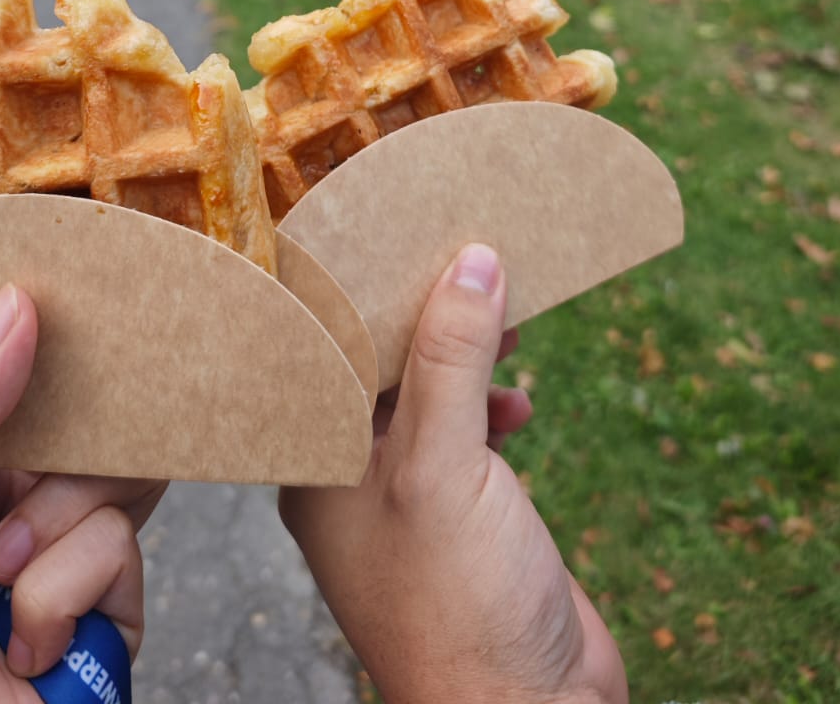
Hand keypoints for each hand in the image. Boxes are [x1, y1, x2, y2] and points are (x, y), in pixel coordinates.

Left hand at [0, 284, 165, 703]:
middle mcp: (15, 510)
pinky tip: (23, 641)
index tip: (54, 317)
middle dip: (49, 458)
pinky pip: (120, 554)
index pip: (14, 389)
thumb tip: (10, 313)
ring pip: (112, 483)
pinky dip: (62, 597)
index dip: (36, 360)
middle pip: (82, 428)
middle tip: (0, 498)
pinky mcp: (106, 620)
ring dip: (48, 534)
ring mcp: (64, 563)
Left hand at [279, 246, 628, 703]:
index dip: (363, 290)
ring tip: (505, 320)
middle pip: (382, 365)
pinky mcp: (462, 515)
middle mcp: (351, 476)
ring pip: (430, 395)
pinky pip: (469, 432)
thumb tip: (471, 262)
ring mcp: (408, 497)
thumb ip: (451, 359)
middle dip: (426, 314)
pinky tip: (522, 403)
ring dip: (467, 355)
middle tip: (467, 259)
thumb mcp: (444, 465)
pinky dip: (494, 405)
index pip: (326, 350)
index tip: (399, 233)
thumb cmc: (457, 607)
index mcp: (317, 463)